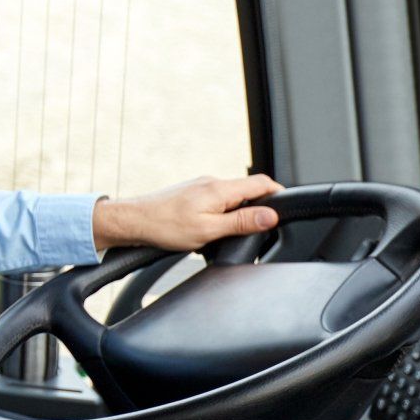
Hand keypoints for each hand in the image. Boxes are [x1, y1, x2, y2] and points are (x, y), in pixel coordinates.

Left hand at [92, 174, 284, 253]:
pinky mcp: (191, 195)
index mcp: (220, 188)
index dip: (279, 195)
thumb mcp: (209, 229)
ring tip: (230, 236)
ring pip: (232, 198)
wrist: (132, 222)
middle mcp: (211, 183)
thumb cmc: (164, 226)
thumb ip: (241, 222)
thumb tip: (270, 216)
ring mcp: (200, 188)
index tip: (287, 209)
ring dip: (237, 215)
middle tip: (260, 230)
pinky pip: (216, 203)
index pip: (262, 183)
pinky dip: (221, 217)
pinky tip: (211, 234)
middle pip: (248, 191)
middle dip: (258, 209)